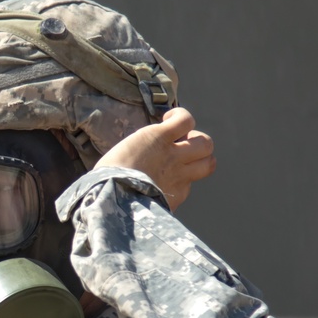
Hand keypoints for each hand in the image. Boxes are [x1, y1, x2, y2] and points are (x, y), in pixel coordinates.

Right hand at [92, 107, 215, 209]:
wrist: (111, 200)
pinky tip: (166, 185)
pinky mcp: (175, 197)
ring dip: (200, 161)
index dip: (180, 117)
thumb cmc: (109, 172)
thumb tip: (154, 145)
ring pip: (208, 165)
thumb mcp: (127, 147)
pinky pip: (187, 188)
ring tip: (185, 164)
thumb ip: (146, 143)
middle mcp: (174, 156)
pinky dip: (180, 185)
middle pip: (206, 143)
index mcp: (157, 138)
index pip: (185, 119)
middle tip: (182, 145)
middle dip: (196, 141)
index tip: (169, 121)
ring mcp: (178, 178)